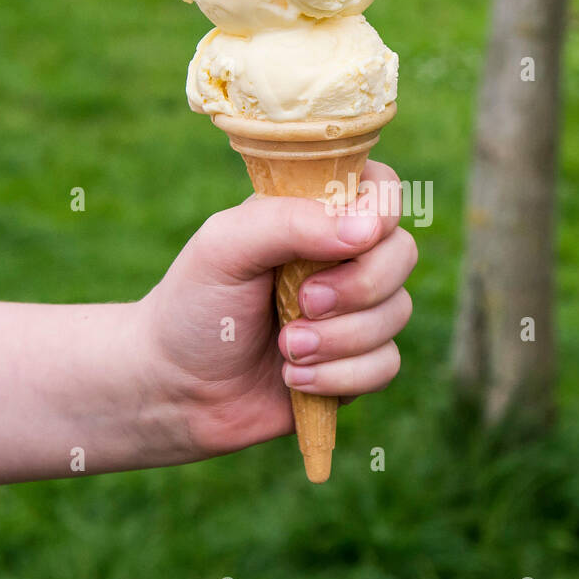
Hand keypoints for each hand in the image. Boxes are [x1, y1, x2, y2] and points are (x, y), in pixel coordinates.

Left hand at [138, 160, 416, 462]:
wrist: (175, 390)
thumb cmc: (194, 306)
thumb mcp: (225, 247)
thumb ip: (290, 223)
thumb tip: (369, 229)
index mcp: (313, 214)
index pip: (381, 189)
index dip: (380, 212)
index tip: (352, 240)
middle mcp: (342, 258)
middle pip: (403, 253)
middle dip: (359, 287)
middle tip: (303, 302)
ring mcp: (354, 313)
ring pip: (397, 313)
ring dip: (340, 339)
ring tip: (285, 349)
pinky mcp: (357, 365)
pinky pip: (386, 365)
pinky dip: (341, 376)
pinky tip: (295, 380)